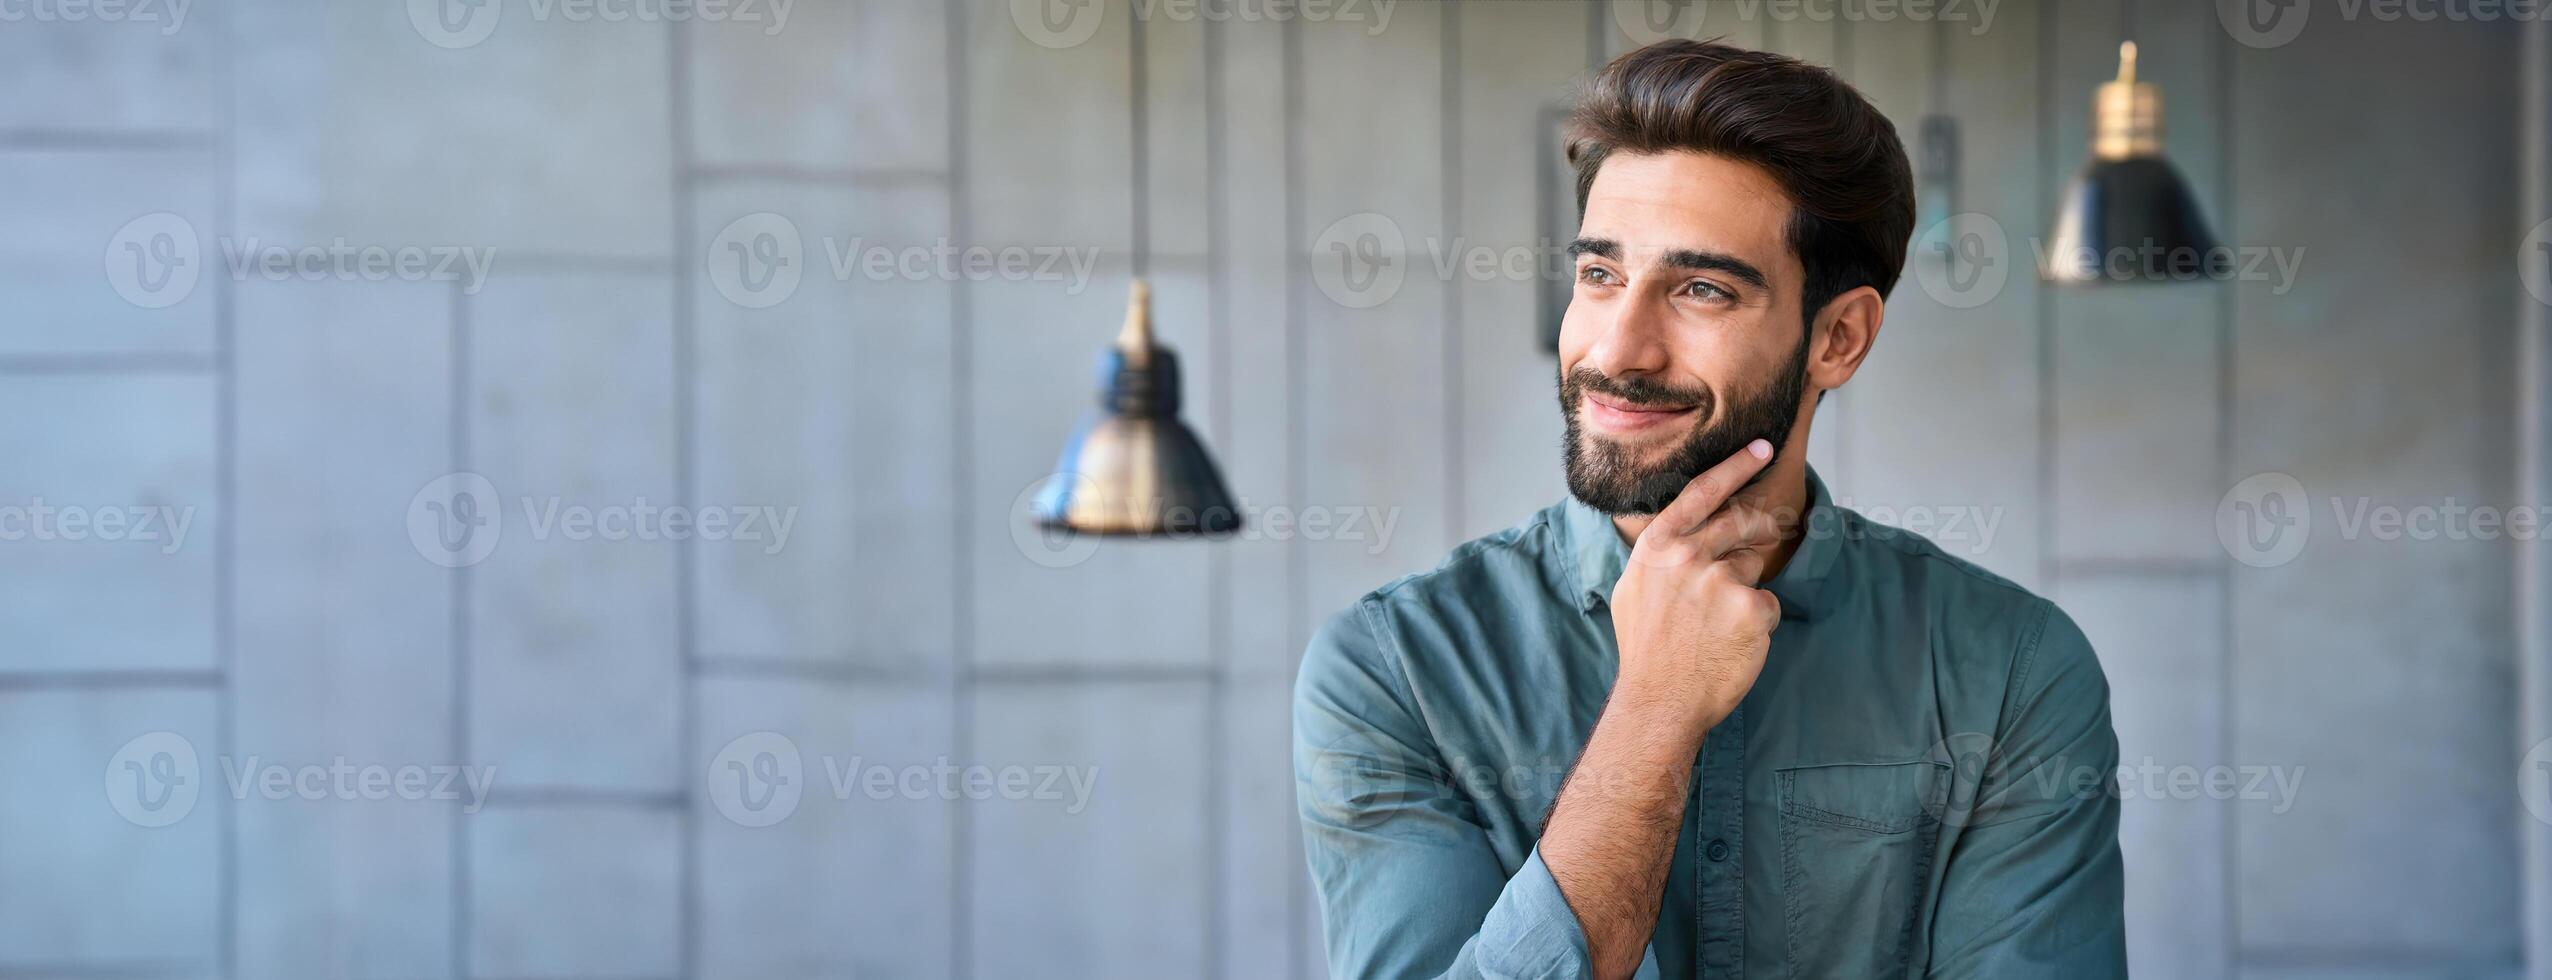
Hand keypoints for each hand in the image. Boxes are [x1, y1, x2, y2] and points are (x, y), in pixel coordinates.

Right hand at [1607, 439, 1786, 737]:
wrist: (1660, 701)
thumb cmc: (1646, 649)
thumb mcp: (1635, 588)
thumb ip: (1661, 555)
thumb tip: (1686, 532)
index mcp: (1658, 546)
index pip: (1702, 493)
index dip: (1734, 466)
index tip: (1761, 448)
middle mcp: (1688, 555)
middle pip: (1740, 521)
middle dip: (1762, 524)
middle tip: (1773, 529)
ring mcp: (1721, 580)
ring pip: (1752, 567)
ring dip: (1745, 589)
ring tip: (1719, 626)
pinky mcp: (1751, 608)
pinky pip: (1767, 603)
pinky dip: (1757, 622)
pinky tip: (1733, 644)